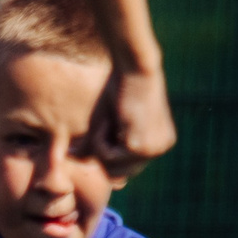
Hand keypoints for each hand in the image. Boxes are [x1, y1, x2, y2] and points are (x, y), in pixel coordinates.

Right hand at [78, 64, 175, 184]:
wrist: (136, 67)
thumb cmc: (121, 85)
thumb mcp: (109, 119)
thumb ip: (99, 143)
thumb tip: (76, 160)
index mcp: (159, 141)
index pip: (127, 164)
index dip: (107, 150)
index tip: (103, 128)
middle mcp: (160, 148)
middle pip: (119, 170)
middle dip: (102, 149)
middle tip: (104, 123)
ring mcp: (153, 150)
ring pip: (112, 165)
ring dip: (100, 143)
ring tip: (108, 119)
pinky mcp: (140, 147)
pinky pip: (108, 156)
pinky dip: (101, 138)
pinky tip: (114, 118)